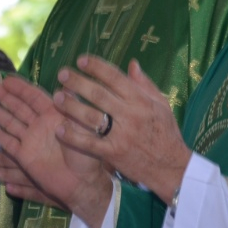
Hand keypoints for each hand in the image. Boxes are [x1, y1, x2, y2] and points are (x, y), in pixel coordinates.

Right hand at [0, 75, 111, 227]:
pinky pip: (8, 141)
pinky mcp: (24, 156)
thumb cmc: (87, 154)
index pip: (34, 97)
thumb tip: (65, 88)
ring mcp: (31, 140)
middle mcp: (40, 125)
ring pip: (9, 121)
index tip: (6, 80)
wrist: (82, 182)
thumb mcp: (83, 127)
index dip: (20, 88)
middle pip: (18, 106)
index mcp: (54, 115)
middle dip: (3, 95)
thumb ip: (73, 109)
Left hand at [53, 55, 191, 204]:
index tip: (81, 60)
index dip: (96, 67)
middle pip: (99, 94)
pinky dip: (73, 136)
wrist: (170, 166)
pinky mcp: (114, 153)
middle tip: (62, 74)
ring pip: (91, 117)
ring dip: (71, 106)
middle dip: (78, 82)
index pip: (115, 77)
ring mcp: (121, 135)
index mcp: (141, 100)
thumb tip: (132, 63)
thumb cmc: (166, 133)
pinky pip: (89, 143)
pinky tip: (60, 129)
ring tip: (57, 97)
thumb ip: (144, 84)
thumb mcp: (161, 104)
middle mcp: (131, 115)